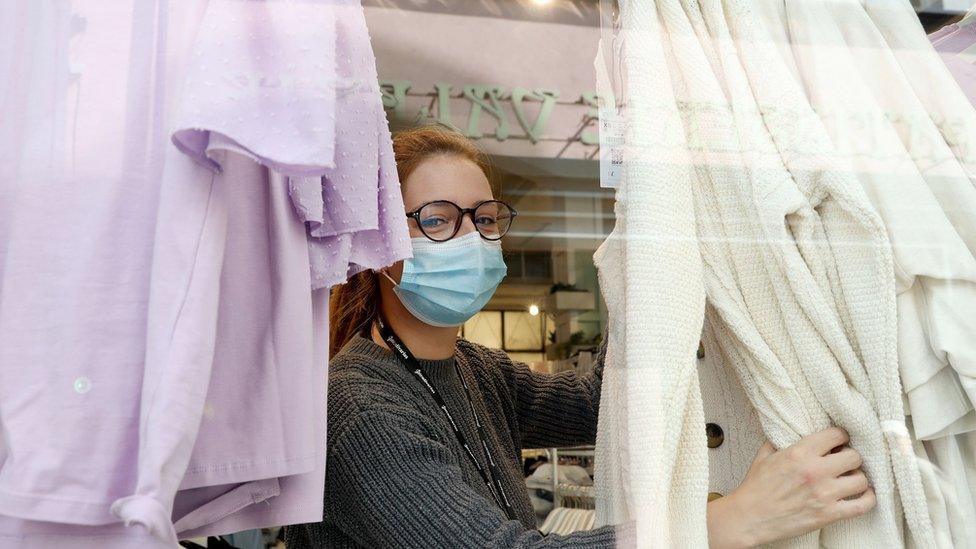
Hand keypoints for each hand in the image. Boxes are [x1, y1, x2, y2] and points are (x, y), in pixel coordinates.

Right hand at [707, 427, 875, 547]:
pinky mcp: (829, 514)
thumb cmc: (755, 488)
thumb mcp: (765, 455)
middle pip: (854, 456)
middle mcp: (815, 471)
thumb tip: (793, 431)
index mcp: (799, 453)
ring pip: (861, 479)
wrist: (749, 517)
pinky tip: (863, 495)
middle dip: (850, 457)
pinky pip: (862, 505)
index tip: (839, 442)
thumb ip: (782, 441)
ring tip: (850, 479)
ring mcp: (824, 494)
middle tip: (844, 461)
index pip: (836, 435)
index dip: (840, 437)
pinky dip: (868, 499)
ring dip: (857, 478)